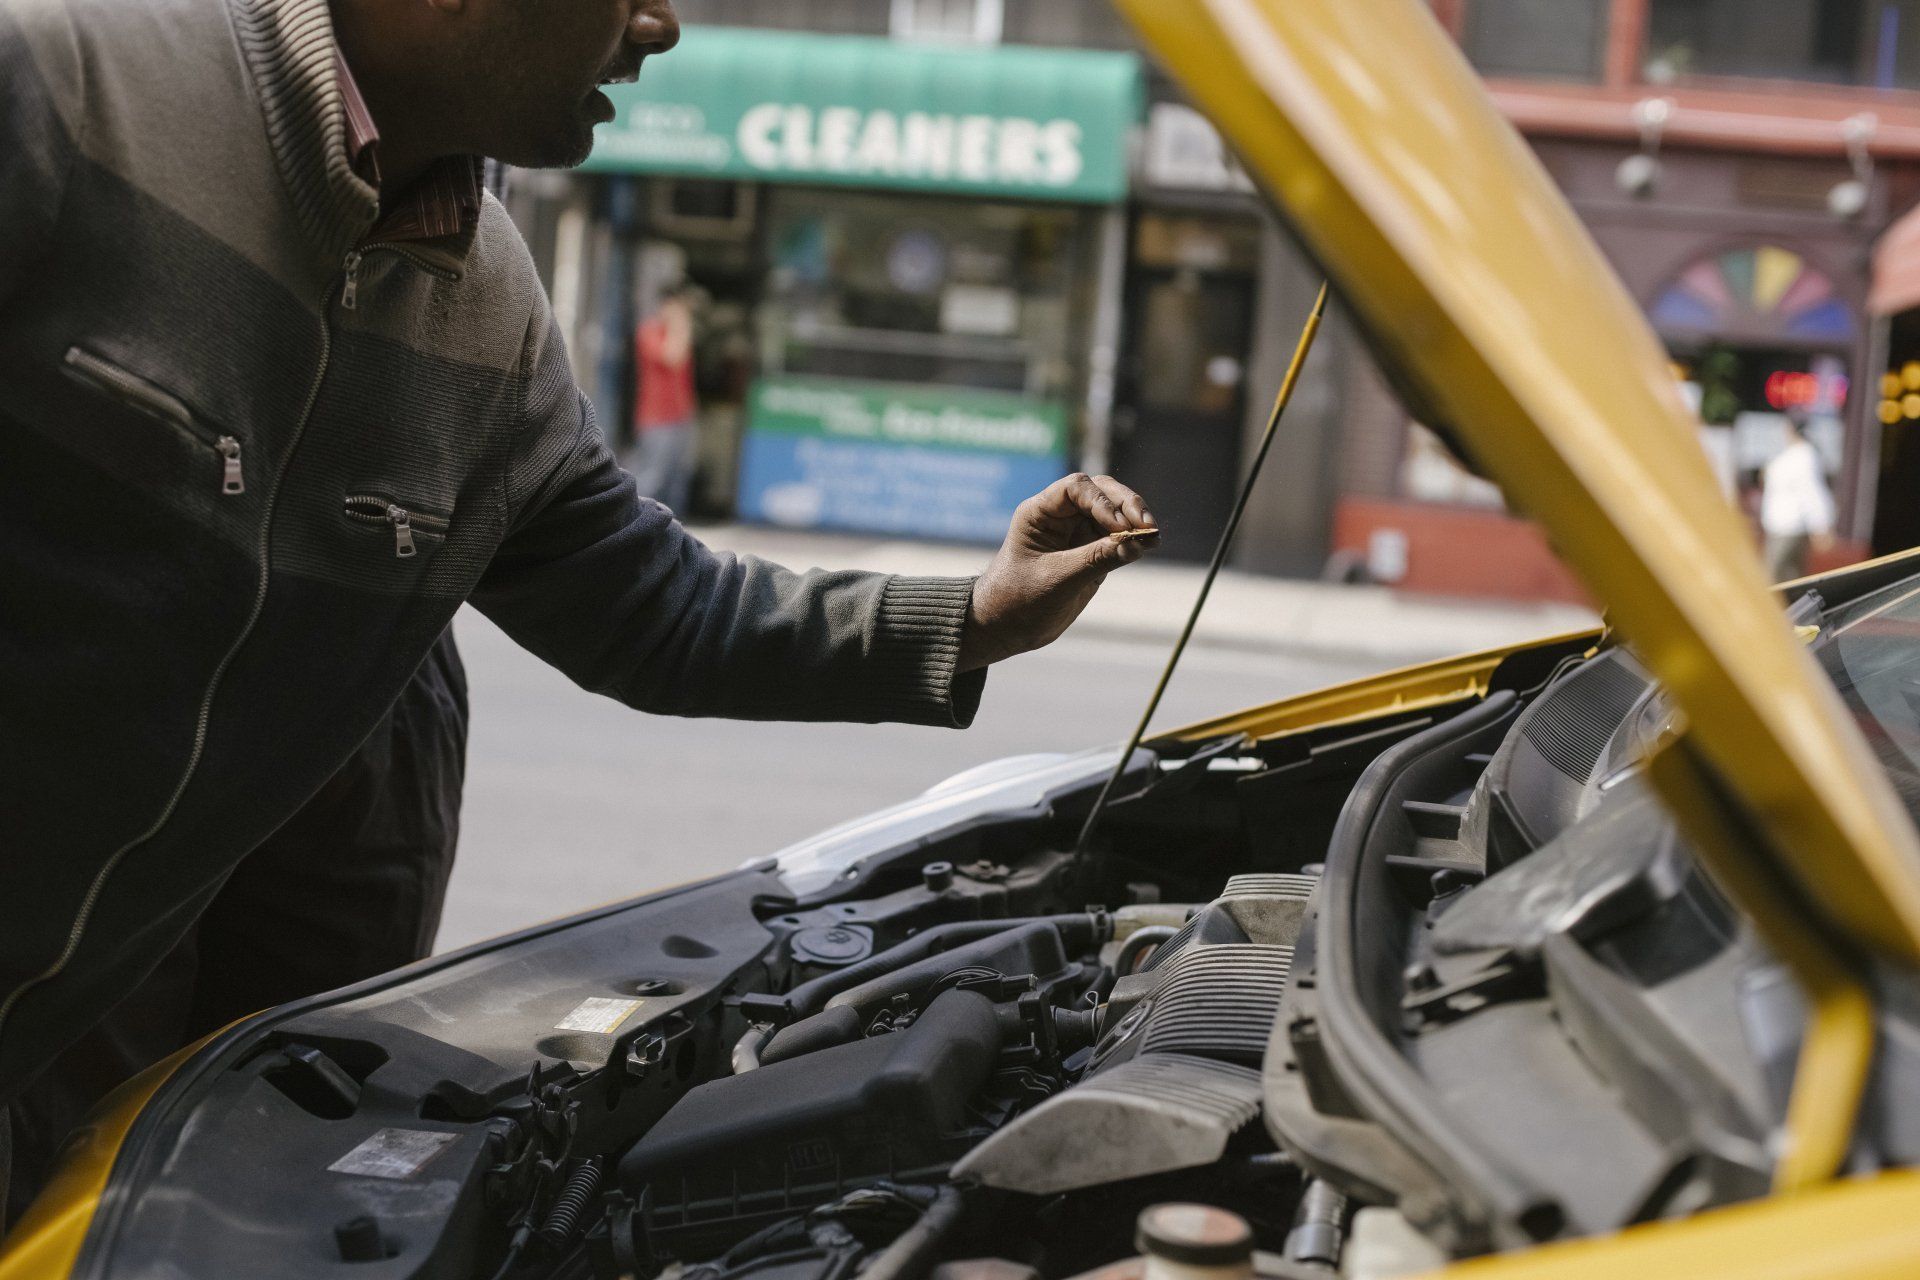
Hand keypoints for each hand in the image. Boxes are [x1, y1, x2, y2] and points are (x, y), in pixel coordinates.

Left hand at [958, 473, 1157, 670]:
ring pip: (1114, 513)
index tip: (1119, 525)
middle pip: (1101, 492)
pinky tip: (1150, 545)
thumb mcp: (1058, 579)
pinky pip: (1118, 538)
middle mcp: (1060, 516)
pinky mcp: (1091, 553)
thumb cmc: (1019, 600)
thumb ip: (1097, 559)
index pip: (1076, 488)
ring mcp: (1077, 533)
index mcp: (1039, 512)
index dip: (1102, 501)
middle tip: (1147, 525)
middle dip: (1126, 505)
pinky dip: (1134, 540)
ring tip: (1154, 537)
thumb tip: (1139, 543)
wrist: (1006, 628)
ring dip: (1135, 521)